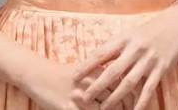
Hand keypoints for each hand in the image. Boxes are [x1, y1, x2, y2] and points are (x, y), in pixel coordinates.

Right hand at [18, 56, 139, 109]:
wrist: (38, 74)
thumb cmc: (64, 74)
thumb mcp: (85, 72)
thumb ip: (103, 77)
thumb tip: (123, 84)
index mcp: (97, 71)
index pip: (123, 86)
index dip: (134, 98)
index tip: (138, 106)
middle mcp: (90, 83)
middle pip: (117, 100)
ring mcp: (79, 97)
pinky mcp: (68, 108)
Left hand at [72, 7, 177, 109]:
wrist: (175, 25)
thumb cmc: (148, 31)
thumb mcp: (130, 34)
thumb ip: (115, 47)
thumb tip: (94, 60)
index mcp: (124, 38)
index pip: (102, 52)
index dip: (87, 65)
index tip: (75, 76)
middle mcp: (135, 49)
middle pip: (113, 70)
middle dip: (98, 85)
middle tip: (84, 97)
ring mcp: (148, 60)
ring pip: (129, 82)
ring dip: (115, 97)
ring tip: (104, 108)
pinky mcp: (161, 69)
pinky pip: (149, 88)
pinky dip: (141, 102)